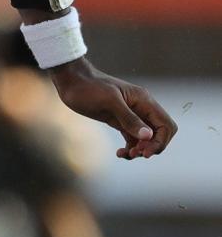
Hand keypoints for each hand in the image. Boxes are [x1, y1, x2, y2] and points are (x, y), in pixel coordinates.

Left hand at [49, 57, 176, 159]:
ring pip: (145, 138)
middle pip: (159, 133)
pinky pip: (132, 138)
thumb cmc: (89, 87)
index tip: (145, 152)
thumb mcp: (109, 102)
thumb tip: (148, 135)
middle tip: (135, 154)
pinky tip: (120, 153)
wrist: (71, 81)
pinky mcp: (119, 120)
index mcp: (144, 101)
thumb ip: (129, 118)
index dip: (160, 141)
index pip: (166, 125)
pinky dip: (130, 148)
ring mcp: (130, 115)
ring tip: (126, 155)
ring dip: (140, 149)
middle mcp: (141, 108)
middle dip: (151, 147)